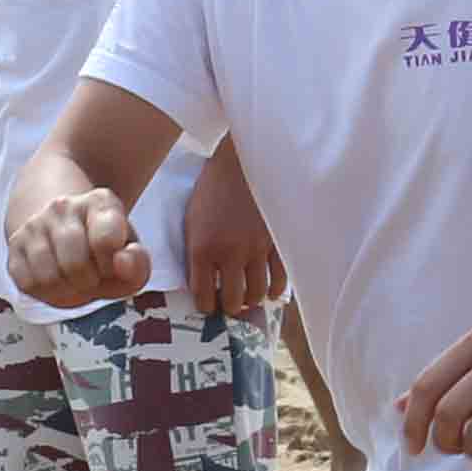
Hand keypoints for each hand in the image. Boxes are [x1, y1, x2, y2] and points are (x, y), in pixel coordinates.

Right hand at [4, 184, 143, 310]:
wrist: (65, 226)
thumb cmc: (103, 246)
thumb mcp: (131, 253)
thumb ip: (138, 265)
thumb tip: (122, 263)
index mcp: (99, 202)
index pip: (106, 241)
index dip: (113, 266)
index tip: (113, 265)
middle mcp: (63, 207)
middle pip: (75, 264)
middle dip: (89, 284)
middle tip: (94, 280)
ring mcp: (35, 225)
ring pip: (48, 277)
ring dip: (67, 293)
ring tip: (75, 284)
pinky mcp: (15, 245)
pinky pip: (28, 283)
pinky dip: (46, 294)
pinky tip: (58, 285)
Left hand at [183, 150, 284, 316]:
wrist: (240, 163)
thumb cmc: (211, 190)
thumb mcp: (191, 221)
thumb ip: (194, 253)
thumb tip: (200, 284)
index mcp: (202, 249)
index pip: (203, 296)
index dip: (206, 306)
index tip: (208, 305)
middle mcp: (229, 253)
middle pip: (232, 301)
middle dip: (229, 307)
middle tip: (229, 304)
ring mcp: (256, 249)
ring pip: (257, 294)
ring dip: (251, 300)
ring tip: (247, 298)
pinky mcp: (276, 242)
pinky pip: (280, 279)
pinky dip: (275, 290)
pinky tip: (270, 291)